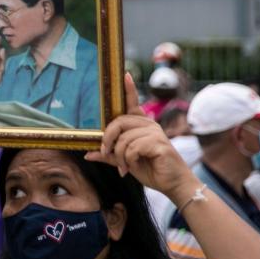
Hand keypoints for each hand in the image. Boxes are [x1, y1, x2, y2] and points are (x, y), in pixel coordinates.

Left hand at [85, 73, 192, 195]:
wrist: (172, 184)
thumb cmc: (150, 169)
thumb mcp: (124, 161)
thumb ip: (108, 155)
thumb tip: (87, 154)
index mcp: (141, 125)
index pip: (132, 103)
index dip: (128, 89)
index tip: (124, 74)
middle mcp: (149, 125)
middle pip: (118, 122)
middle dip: (107, 139)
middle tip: (105, 153)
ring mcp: (155, 133)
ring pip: (124, 139)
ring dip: (119, 156)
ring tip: (124, 167)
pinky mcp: (159, 143)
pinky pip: (132, 148)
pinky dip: (128, 160)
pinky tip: (133, 167)